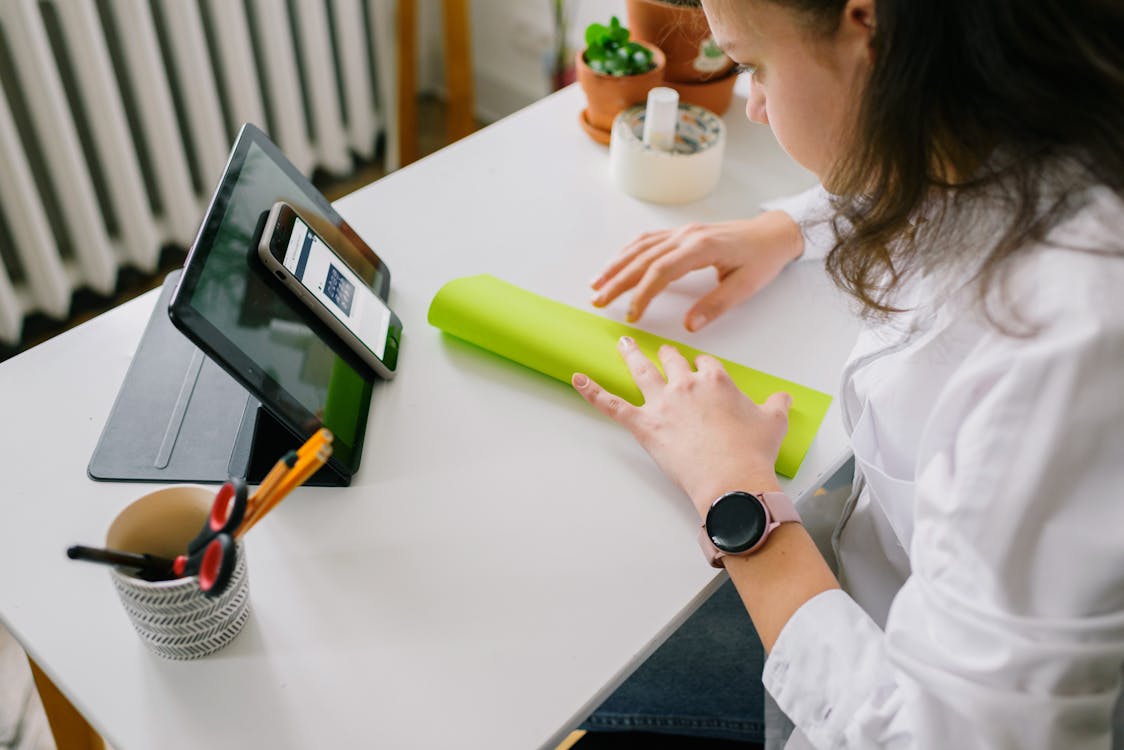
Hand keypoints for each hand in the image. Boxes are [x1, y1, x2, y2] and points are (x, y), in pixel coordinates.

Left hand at [572, 337, 789, 518]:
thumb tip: (783, 397)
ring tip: (624, 344)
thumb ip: (776, 405)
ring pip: (641, 371)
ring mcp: (662, 403)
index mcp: (716, 379)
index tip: (702, 372)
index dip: (702, 368)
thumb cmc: (752, 452)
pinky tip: (577, 379)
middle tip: (664, 353)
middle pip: (672, 361)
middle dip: (668, 356)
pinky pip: (612, 405)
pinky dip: (592, 392)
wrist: (732, 479)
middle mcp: (686, 384)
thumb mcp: (773, 423)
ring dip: (631, 355)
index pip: (705, 363)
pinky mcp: (644, 425)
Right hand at [590, 211, 803, 330]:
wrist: (774, 233)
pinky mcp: (682, 233)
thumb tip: (689, 326)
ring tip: (597, 284)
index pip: (661, 272)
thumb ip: (716, 306)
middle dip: (617, 280)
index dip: (642, 294)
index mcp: (701, 247)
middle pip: (643, 258)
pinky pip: (649, 241)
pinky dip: (628, 253)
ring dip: (616, 265)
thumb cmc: (763, 259)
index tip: (631, 316)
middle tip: (598, 300)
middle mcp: (686, 235)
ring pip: (641, 247)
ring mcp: (682, 231)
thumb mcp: (746, 286)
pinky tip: (617, 264)